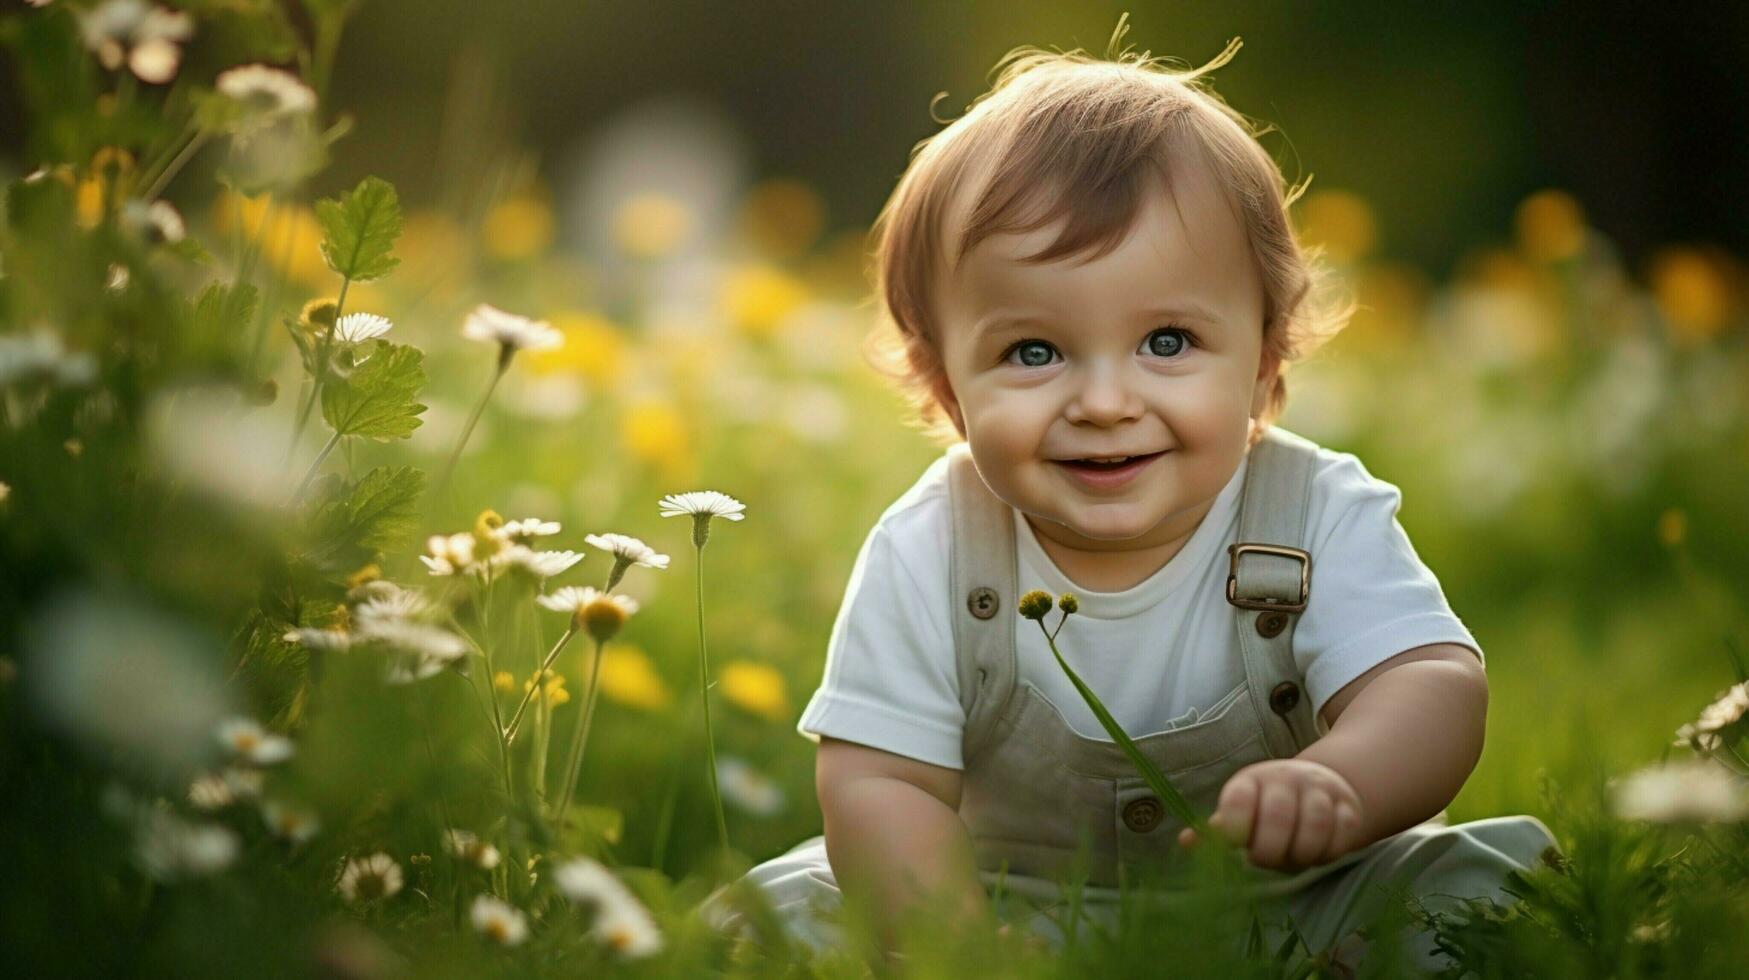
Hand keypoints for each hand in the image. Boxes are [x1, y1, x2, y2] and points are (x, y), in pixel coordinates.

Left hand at [1176, 759, 1366, 872]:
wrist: (1317, 785)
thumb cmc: (1266, 807)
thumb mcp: (1241, 812)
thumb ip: (1219, 830)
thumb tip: (1186, 841)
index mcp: (1250, 781)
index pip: (1238, 799)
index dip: (1235, 827)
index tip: (1237, 844)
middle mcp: (1285, 778)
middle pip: (1278, 816)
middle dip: (1270, 850)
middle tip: (1266, 860)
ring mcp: (1319, 788)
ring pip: (1315, 824)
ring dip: (1303, 853)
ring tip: (1294, 858)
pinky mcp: (1348, 803)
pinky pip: (1345, 832)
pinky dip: (1331, 851)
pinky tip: (1318, 852)